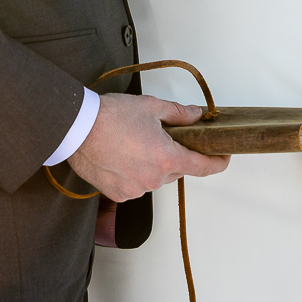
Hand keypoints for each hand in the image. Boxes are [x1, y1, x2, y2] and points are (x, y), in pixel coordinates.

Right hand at [67, 92, 229, 200]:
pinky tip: (121, 156)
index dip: (217, 163)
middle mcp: (154, 178)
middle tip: (159, 136)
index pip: (202, 167)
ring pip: (155, 178)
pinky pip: (135, 185)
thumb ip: (178, 113)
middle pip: (175, 169)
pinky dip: (134, 173)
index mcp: (167, 157)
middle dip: (173, 154)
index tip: (223, 158)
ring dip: (151, 164)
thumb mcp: (151, 106)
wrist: (78, 128)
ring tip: (133, 143)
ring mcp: (136, 189)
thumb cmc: (111, 116)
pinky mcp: (119, 195)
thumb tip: (195, 115)